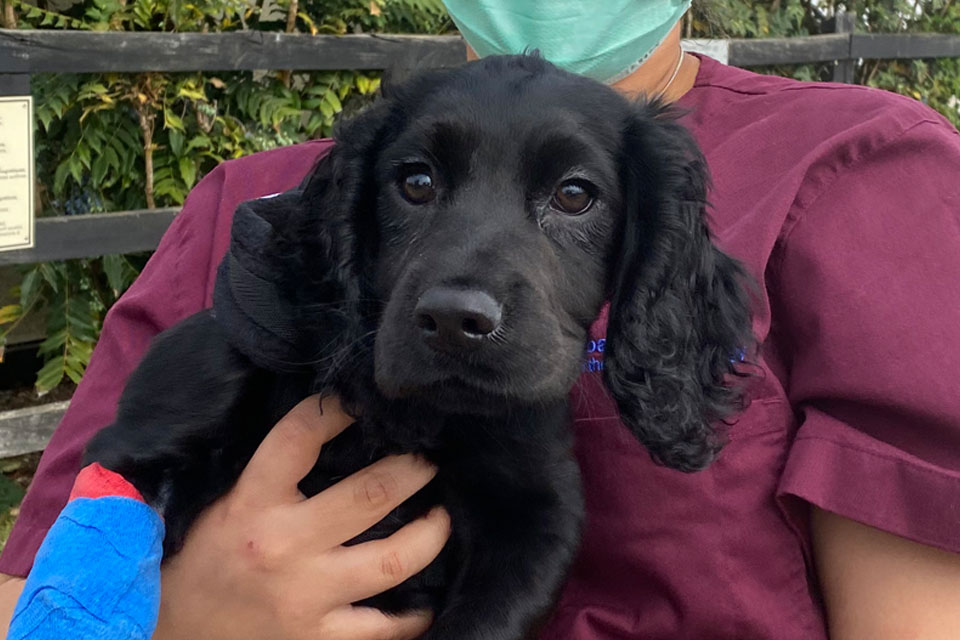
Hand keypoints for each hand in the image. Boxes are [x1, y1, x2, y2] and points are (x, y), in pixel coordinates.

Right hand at [152, 395, 449, 639]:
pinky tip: (427, 596)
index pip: (300, 436)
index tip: (362, 401)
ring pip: (394, 559)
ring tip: (442, 515)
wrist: (163, 636)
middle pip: (371, 495)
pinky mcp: (317, 639)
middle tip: (429, 459)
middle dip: (414, 469)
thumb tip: (322, 424)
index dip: (337, 410)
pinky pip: (384, 628)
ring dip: (431, 532)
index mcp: (251, 503)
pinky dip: (414, 614)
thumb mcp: (218, 505)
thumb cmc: (196, 563)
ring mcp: (306, 596)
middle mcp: (284, 546)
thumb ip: (265, 472)